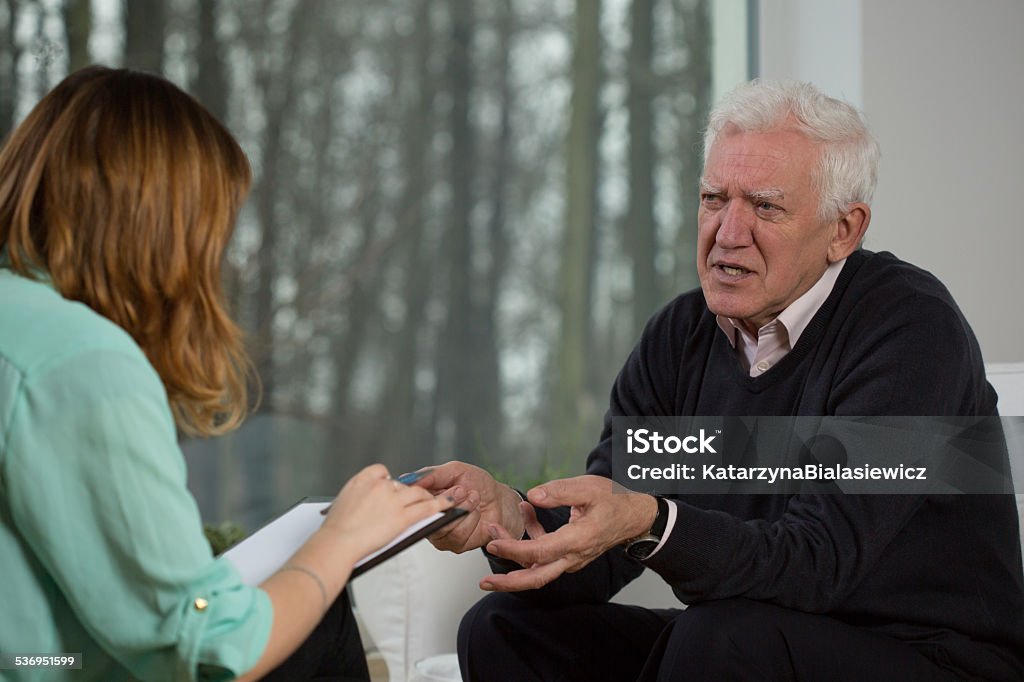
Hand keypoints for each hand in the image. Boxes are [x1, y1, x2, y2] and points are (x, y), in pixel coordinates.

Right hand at [320, 464, 451, 562]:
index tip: (391, 490)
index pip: (382, 472)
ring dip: (429, 495)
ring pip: (418, 493)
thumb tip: (367, 498)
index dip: (389, 483)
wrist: (336, 543)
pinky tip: (449, 504)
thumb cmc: (335, 529)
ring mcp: (392, 500)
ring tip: (436, 499)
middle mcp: (380, 486)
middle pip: (402, 484)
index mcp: (363, 479)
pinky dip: (441, 504)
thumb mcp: (342, 501)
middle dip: (410, 491)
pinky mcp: (402, 516)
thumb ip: (358, 494)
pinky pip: (426, 507)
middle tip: (415, 498)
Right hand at [414, 461, 525, 552]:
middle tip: (461, 490)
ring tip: (473, 499)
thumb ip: (432, 474)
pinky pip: (457, 535)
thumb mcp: (455, 470)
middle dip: (449, 500)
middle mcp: (430, 518)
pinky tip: (476, 512)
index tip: (442, 486)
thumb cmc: (478, 484)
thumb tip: (409, 478)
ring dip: (463, 509)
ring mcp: (441, 533)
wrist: (500, 501)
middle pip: (426, 515)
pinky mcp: (455, 544)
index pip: (411, 501)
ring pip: (443, 526)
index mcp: (425, 499)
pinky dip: (471, 520)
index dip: (424, 495)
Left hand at [480, 475, 656, 591]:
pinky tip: (526, 512)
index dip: (513, 549)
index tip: (493, 542)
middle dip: (508, 582)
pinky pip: (545, 553)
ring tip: (496, 532)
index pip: (538, 552)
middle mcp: (572, 556)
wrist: (635, 516)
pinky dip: (532, 537)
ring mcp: (571, 558)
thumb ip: (558, 492)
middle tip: (485, 582)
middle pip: (536, 578)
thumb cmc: (614, 502)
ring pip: (538, 567)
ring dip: (515, 553)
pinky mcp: (569, 554)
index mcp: (576, 541)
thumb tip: (533, 496)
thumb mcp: (588, 488)